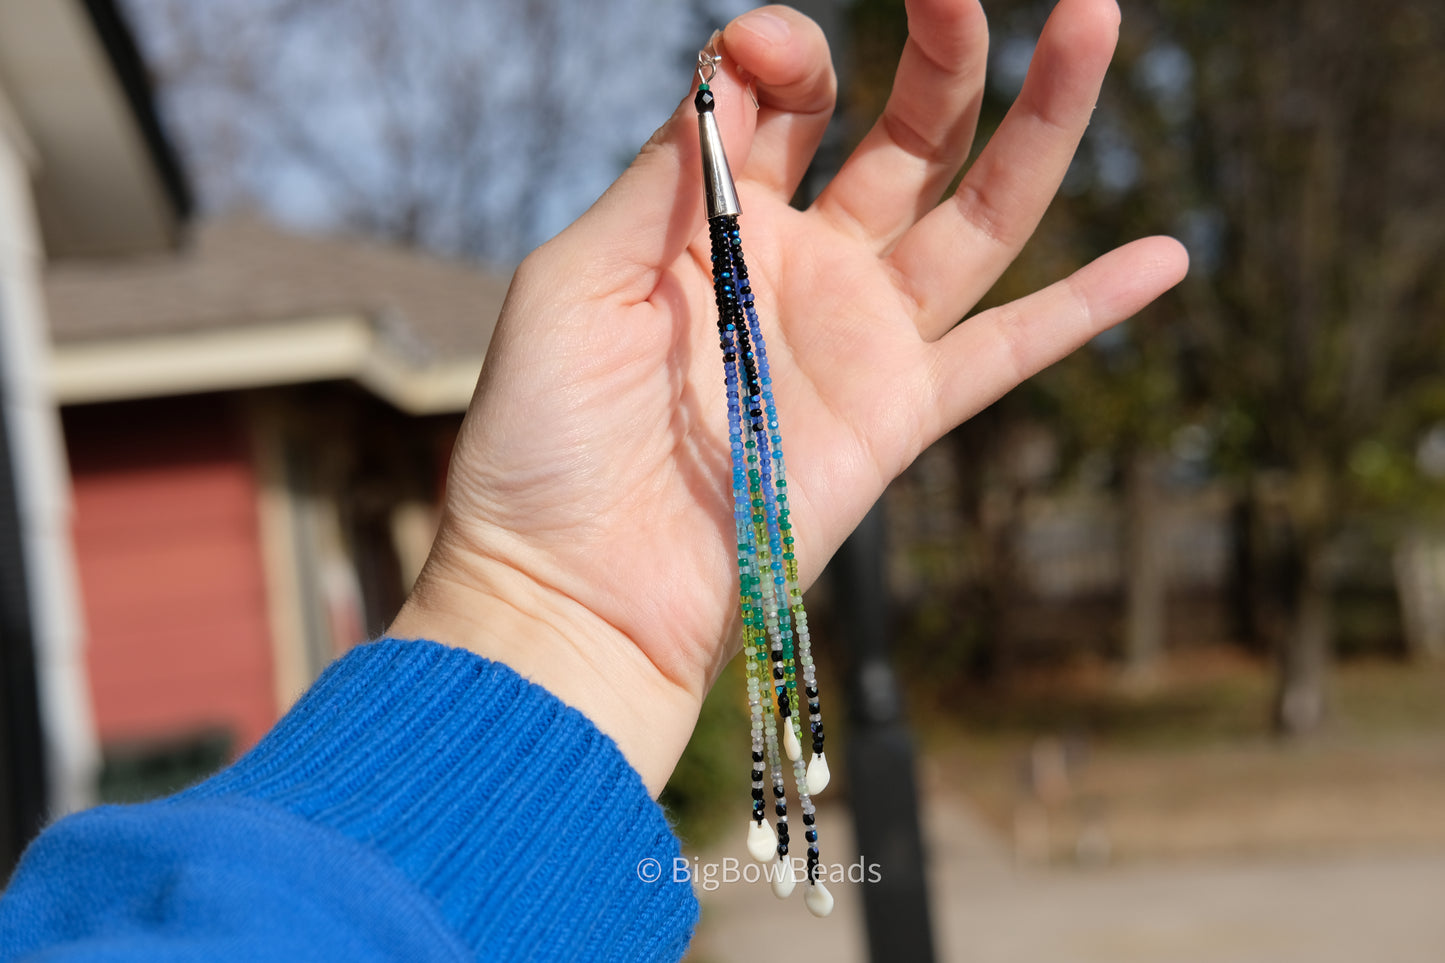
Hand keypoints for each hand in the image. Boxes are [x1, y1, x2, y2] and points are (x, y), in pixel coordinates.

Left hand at [388, 0, 1186, 792]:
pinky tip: (1167, 255)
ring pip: (978, 212)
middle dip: (936, 49)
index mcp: (711, 219)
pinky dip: (1091, 309)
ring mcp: (858, 336)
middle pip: (901, 133)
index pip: (780, 100)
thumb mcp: (577, 278)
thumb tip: (738, 68)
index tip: (767, 55)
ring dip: (1041, 119)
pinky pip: (1011, 351)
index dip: (783, 53)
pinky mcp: (900, 414)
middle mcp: (801, 263)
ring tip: (1093, 18)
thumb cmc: (544, 437)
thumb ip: (662, 175)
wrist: (572, 587)